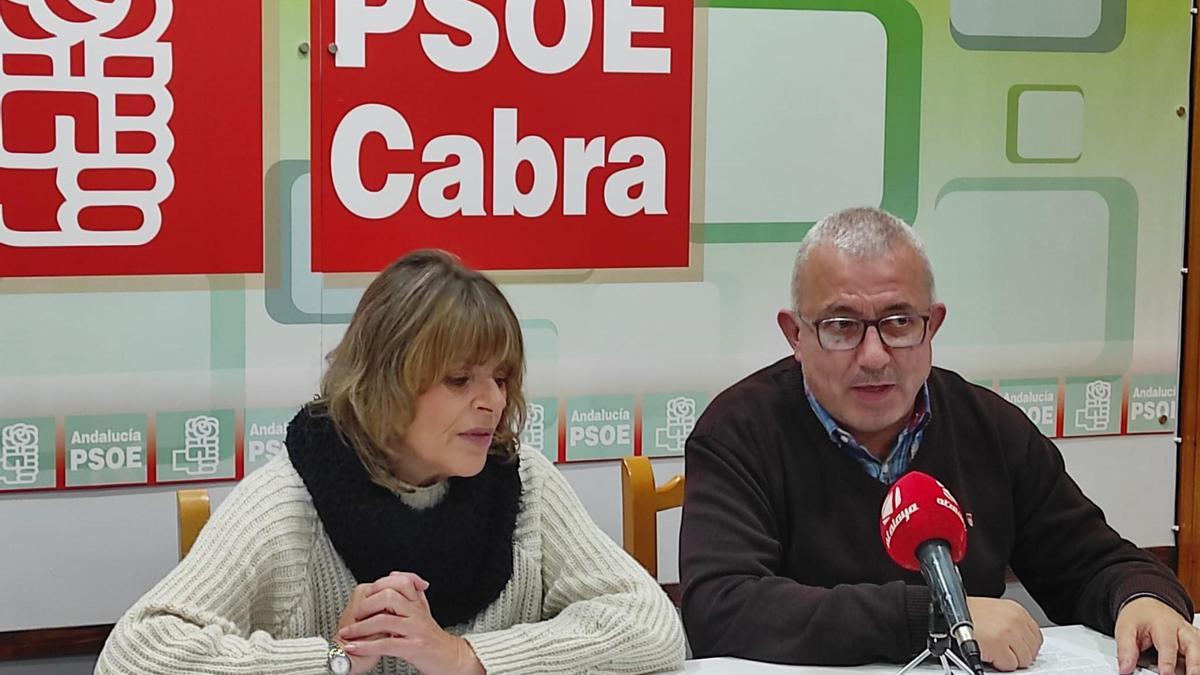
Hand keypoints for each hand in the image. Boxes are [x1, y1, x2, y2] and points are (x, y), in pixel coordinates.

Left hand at [338, 571, 484, 674]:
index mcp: (417, 602)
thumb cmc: (431, 636)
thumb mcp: (421, 610)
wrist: (450, 657)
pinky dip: (366, 647)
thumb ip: (409, 592)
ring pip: (385, 621)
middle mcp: (417, 613)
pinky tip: (354, 647)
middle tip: (356, 614)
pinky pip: (386, 645)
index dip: (379, 585)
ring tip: (347, 634)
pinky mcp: (413, 648)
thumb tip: (394, 574)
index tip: (365, 595)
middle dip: (367, 605)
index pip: (399, 582)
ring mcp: (415, 630)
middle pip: (390, 597)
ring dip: (360, 628)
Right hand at [967, 596, 1042, 670]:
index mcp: (1016, 610)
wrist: (948, 615)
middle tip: (1003, 651)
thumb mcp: (995, 611)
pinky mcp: (999, 645)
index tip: (1016, 648)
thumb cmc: (967, 614)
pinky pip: (1010, 666)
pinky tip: (989, 654)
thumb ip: (1013, 624)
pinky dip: (999, 664)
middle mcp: (1015, 620)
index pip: (1036, 636)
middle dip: (1018, 654)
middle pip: (1032, 650)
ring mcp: (1008, 633)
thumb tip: (1023, 641)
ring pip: (1024, 660)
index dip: (1025, 646)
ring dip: (1010, 659)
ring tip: (995, 651)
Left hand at [1114, 596, 1199, 674]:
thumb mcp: (1125, 630)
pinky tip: (1190, 671)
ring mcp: (1191, 635)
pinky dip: (1197, 661)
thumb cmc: (1138, 617)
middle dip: (1194, 664)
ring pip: (1199, 648)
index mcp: (1163, 625)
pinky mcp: (1195, 641)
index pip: (1167, 645)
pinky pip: (1199, 651)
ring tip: (1191, 674)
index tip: (1165, 674)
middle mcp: (1182, 629)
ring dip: (1197, 663)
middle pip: (1194, 646)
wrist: (1146, 605)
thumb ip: (1126, 650)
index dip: (1167, 662)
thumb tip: (1125, 670)